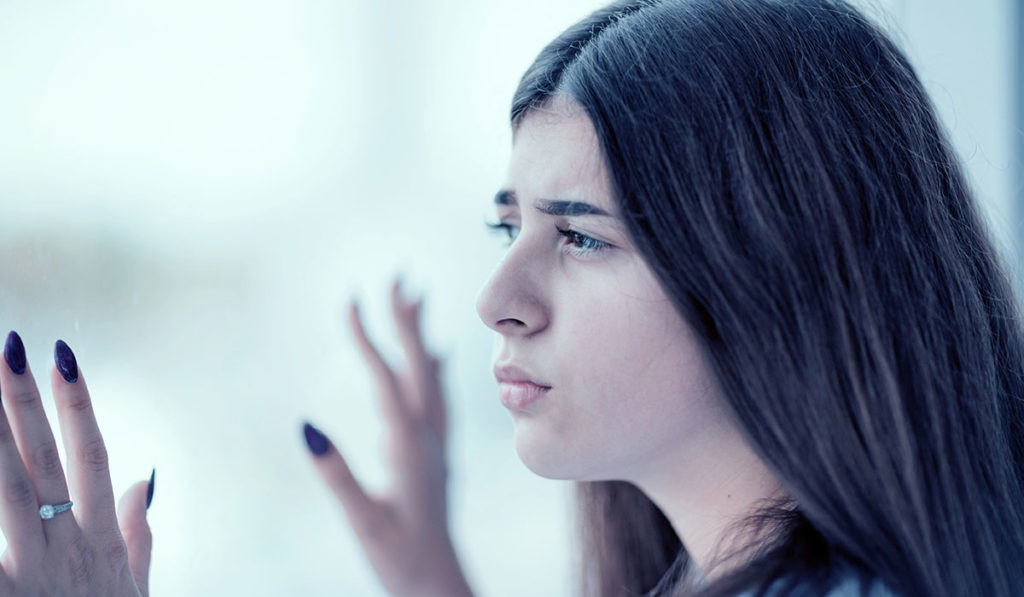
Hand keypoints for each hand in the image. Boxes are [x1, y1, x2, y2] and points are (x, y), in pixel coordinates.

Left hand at [0, 332, 151, 595]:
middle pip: (41, 463)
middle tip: (6, 345)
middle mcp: (67, 550)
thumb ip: (137, 535)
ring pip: (6, 494)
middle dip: (22, 403)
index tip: (62, 354)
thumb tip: (146, 477)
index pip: (90, 457)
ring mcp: (34, 575)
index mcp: (100, 542)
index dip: (78, 405)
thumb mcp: (133, 592)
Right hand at [303, 281, 471, 596]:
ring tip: (416, 297)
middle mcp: (429, 435)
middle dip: (407, 318)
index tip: (352, 298)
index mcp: (410, 446)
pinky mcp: (437, 450)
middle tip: (398, 274)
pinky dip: (434, 364)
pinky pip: (439, 394)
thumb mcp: (363, 520)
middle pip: (419, 364)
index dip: (369, 337)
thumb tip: (305, 425)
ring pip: (433, 374)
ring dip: (422, 333)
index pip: (387, 378)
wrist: (440, 581)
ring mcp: (437, 441)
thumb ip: (337, 475)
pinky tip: (437, 354)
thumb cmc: (400, 557)